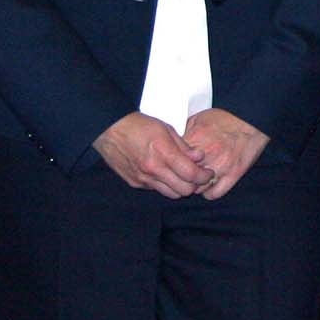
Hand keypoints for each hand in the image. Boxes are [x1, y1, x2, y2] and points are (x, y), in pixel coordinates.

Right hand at [94, 112, 213, 198]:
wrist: (110, 130)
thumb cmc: (140, 125)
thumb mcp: (167, 129)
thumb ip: (185, 146)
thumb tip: (199, 157)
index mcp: (163, 154)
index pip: (191, 175)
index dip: (204, 176)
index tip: (209, 172)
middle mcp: (153, 170)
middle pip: (183, 190)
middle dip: (195, 185)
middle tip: (199, 176)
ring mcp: (142, 179)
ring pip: (170, 194)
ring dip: (180, 188)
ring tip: (184, 176)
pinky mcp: (134, 183)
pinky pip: (156, 189)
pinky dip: (165, 185)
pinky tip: (166, 174)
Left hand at [182, 108, 270, 200]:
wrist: (252, 120)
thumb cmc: (227, 118)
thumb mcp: (200, 118)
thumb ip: (185, 131)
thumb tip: (173, 142)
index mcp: (197, 139)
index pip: (174, 160)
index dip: (173, 163)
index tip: (176, 163)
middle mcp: (207, 155)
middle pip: (184, 177)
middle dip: (182, 177)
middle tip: (185, 174)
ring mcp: (220, 167)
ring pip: (197, 189)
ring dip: (195, 186)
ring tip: (198, 180)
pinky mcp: (233, 175)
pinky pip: (214, 194)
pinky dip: (209, 192)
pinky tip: (209, 185)